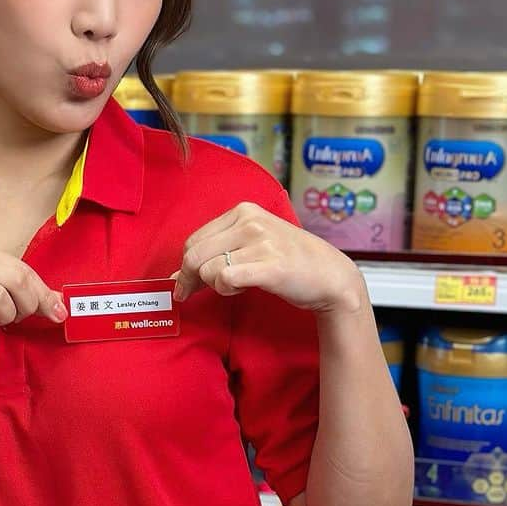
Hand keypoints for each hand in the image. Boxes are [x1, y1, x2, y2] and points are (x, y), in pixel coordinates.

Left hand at [173, 202, 365, 314]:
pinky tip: (241, 289)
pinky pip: (225, 278)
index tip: (189, 283)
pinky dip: (226, 289)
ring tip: (236, 285)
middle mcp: (251, 222)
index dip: (186, 266)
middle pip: (194, 255)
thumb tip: (176, 277)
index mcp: (243, 211)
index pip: (194, 240)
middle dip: (190, 280)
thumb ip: (216, 254)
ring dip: (215, 285)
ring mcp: (261, 242)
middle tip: (193, 294)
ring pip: (207, 269)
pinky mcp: (270, 265)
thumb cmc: (288, 261)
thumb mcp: (252, 245)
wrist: (329, 275)